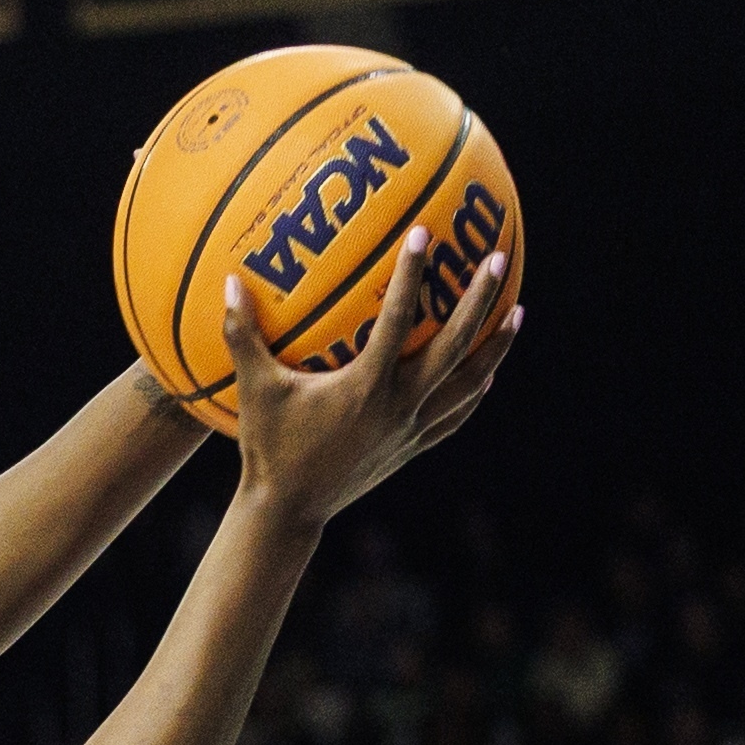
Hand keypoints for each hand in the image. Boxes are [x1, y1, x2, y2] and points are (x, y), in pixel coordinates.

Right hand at [219, 226, 519, 531]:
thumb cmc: (269, 447)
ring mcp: (410, 429)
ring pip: (468, 383)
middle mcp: (400, 406)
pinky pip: (455, 415)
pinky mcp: (411, 448)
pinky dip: (475, 392)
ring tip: (516, 313)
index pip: (397, 320)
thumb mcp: (255, 389)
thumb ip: (242, 334)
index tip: (423, 233)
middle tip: (497, 260)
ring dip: (496, 347)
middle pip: (454, 347)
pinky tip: (488, 375)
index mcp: (367, 386)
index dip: (411, 274)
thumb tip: (229, 283)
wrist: (288, 512)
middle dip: (479, 302)